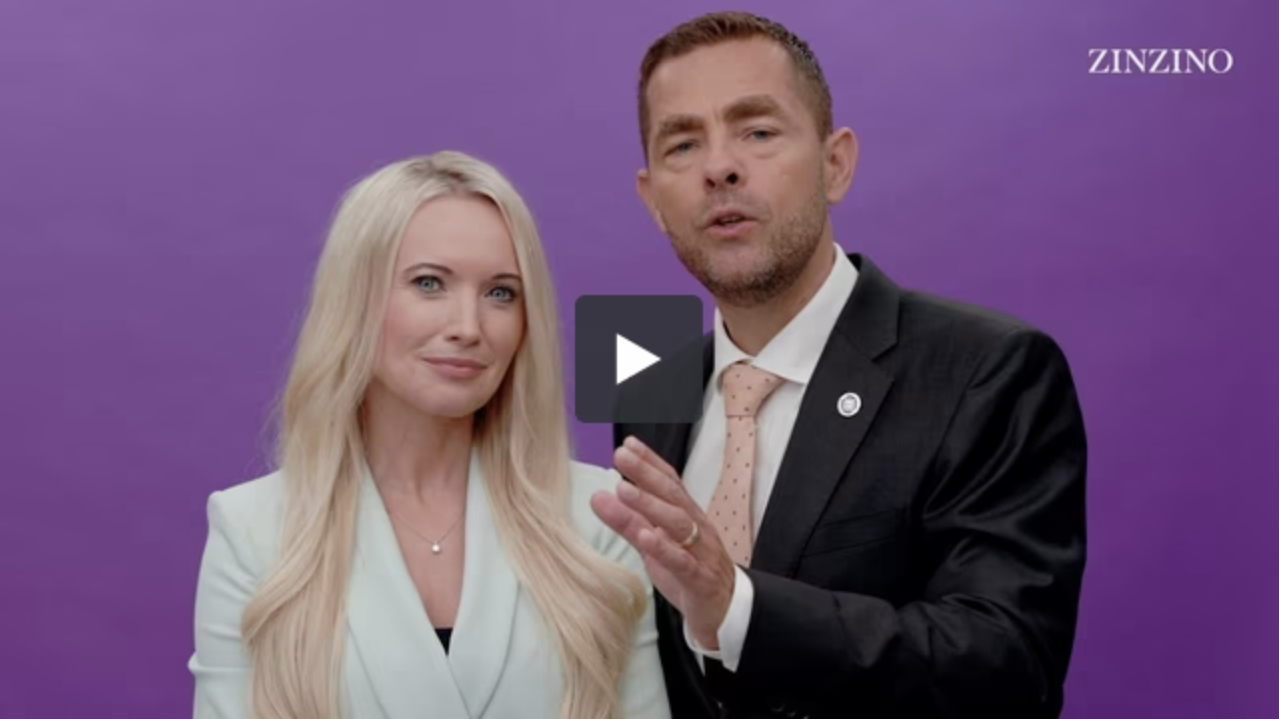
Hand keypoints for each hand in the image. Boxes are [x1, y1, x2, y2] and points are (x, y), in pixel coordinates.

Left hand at [590, 436, 736, 648]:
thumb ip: (628, 522)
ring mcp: (701, 553)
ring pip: (678, 524)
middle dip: (646, 473)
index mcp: (687, 516)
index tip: (628, 444)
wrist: (725, 611)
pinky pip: (682, 562)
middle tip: (621, 455)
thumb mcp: (654, 545)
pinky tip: (645, 536)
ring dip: (650, 505)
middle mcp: (697, 528)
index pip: (670, 482)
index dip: (650, 462)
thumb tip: (598, 496)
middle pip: (673, 495)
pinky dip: (663, 548)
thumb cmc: (689, 571)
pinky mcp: (699, 580)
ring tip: (624, 489)